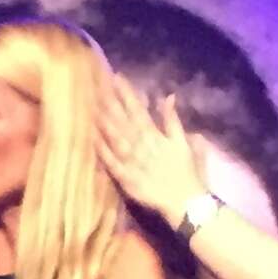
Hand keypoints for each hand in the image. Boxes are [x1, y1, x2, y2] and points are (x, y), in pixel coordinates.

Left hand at [96, 76, 205, 227]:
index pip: (139, 110)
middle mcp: (143, 146)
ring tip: (91, 107)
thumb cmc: (186, 171)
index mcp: (156, 135)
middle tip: (96, 86)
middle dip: (110, 103)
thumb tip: (168, 97)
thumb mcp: (184, 142)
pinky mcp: (126, 179)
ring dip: (104, 122)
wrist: (186, 200)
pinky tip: (92, 138)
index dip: (127, 94)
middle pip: (124, 121)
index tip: (116, 78)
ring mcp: (133, 162)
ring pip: (116, 138)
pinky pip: (112, 163)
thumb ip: (173, 120)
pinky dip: (103, 150)